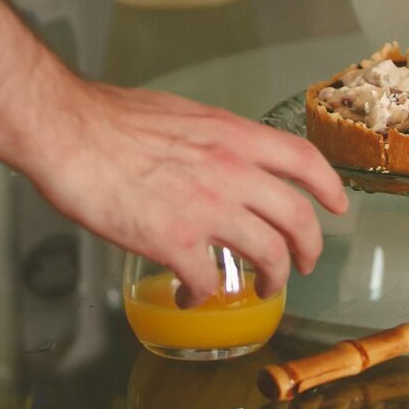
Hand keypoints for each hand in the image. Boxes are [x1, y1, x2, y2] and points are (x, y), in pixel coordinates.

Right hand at [31, 80, 349, 305]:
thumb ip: (210, 138)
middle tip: (306, 262)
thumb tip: (214, 155)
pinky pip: (207, 281)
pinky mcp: (175, 243)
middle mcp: (232, 171)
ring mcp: (207, 209)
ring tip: (263, 287)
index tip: (338, 204)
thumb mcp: (181, 114)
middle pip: (297, 218)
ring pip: (269, 255)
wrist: (70, 132)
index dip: (329, 186)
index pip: (303, 161)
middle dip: (310, 248)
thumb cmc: (109, 118)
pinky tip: (193, 294)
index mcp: (233, 135)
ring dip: (273, 278)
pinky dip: (205, 294)